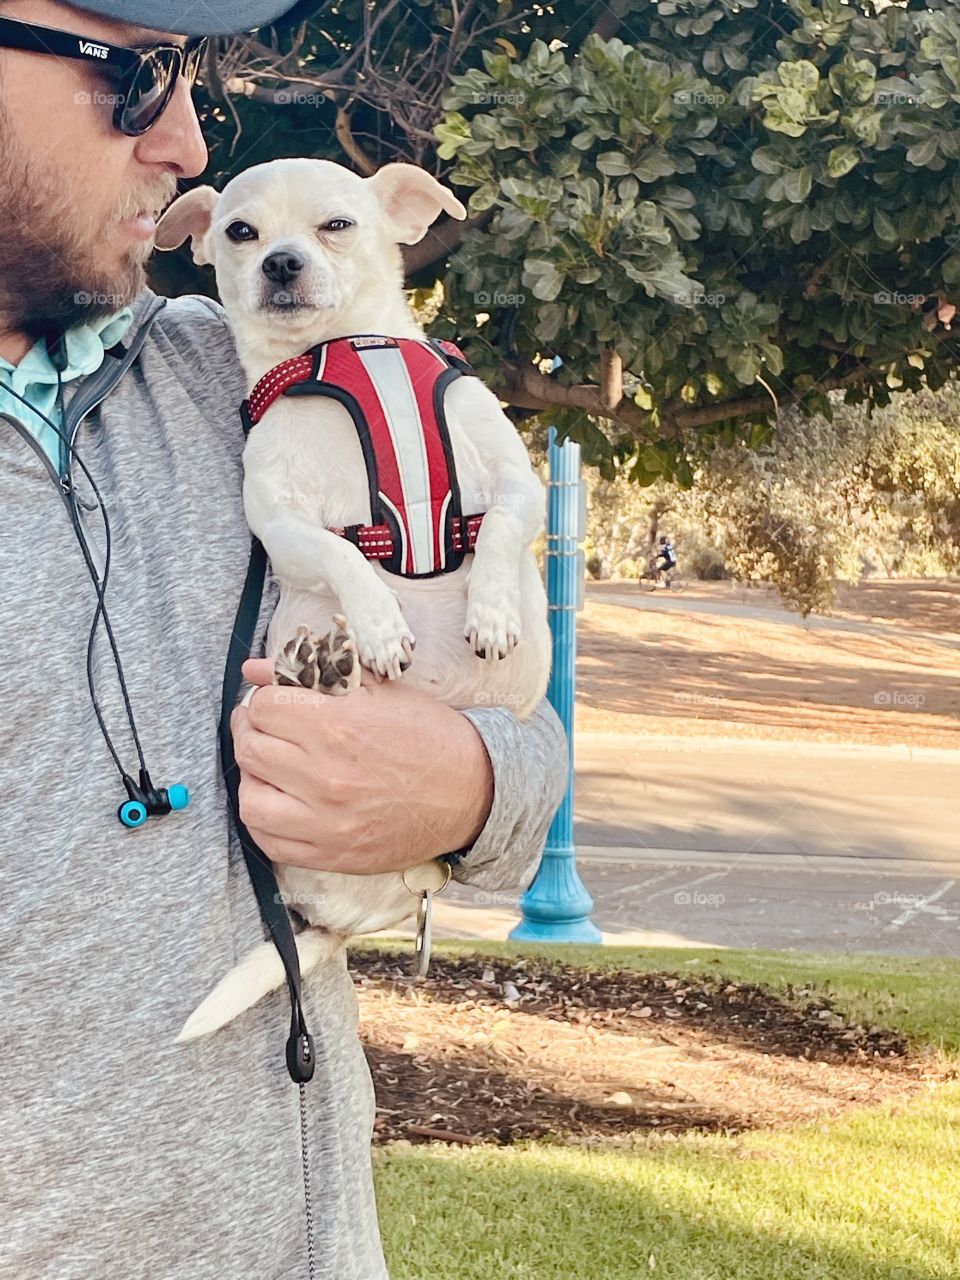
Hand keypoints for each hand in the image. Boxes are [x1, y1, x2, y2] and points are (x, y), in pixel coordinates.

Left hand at [232, 659, 493, 872]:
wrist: (473, 792)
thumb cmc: (429, 736)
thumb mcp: (379, 692)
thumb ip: (314, 674)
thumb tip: (254, 668)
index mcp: (338, 727)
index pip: (263, 708)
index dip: (265, 700)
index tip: (276, 704)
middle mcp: (325, 776)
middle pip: (250, 749)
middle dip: (254, 731)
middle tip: (268, 729)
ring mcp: (326, 822)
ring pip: (250, 799)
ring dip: (253, 777)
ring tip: (270, 767)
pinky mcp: (331, 854)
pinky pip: (268, 842)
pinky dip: (263, 820)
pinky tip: (279, 802)